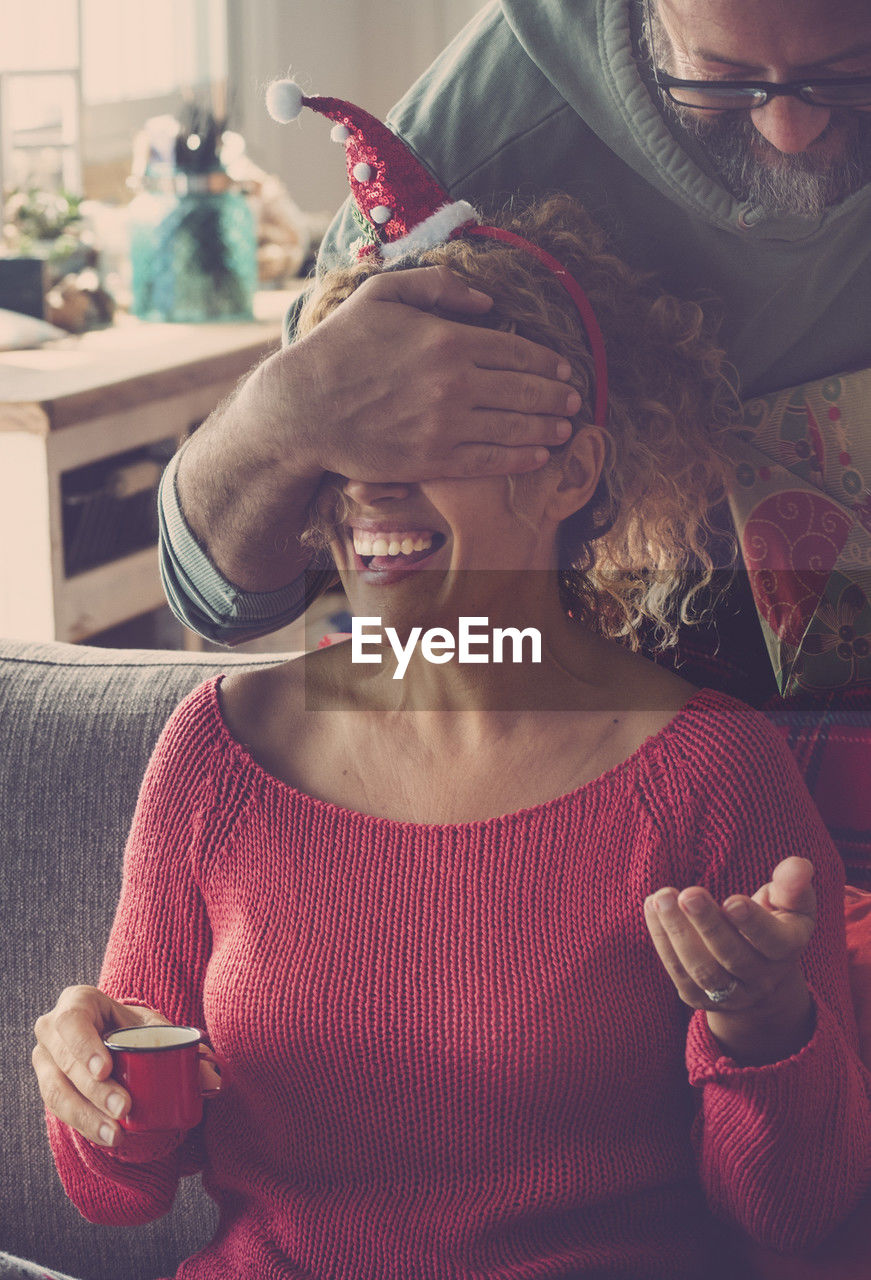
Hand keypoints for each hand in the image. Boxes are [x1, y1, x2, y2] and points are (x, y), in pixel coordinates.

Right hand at [32, 986, 219, 1147]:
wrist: (116, 1040)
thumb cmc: (136, 1029)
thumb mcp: (159, 1030)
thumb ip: (188, 1049)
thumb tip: (214, 1080)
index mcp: (78, 1002)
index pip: (72, 1021)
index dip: (84, 1047)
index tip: (105, 1070)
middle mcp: (52, 1029)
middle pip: (65, 1062)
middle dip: (94, 1091)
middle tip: (124, 1110)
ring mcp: (45, 1060)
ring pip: (57, 1092)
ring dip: (87, 1116)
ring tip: (117, 1134)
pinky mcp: (49, 1087)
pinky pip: (60, 1110)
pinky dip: (84, 1125)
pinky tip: (107, 1137)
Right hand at [284, 264, 579, 481]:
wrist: (303, 409)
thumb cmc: (340, 347)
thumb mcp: (382, 293)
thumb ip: (438, 287)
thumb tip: (487, 300)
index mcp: (447, 339)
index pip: (515, 351)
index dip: (547, 362)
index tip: (564, 369)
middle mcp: (454, 383)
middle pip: (524, 391)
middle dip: (555, 396)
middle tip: (574, 400)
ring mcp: (446, 426)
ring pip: (513, 428)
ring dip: (546, 428)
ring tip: (566, 429)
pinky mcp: (433, 460)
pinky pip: (489, 461)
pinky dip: (519, 459)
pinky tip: (538, 457)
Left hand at [644, 857, 816, 1062]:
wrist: (760, 974)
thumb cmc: (775, 922)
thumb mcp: (792, 904)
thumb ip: (793, 884)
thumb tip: (799, 866)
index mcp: (787, 950)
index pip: (773, 941)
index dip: (753, 923)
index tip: (732, 900)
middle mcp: (761, 978)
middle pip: (733, 956)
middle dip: (708, 924)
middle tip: (688, 894)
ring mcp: (730, 993)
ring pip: (702, 969)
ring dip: (678, 932)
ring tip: (662, 897)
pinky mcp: (699, 997)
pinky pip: (678, 972)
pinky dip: (662, 940)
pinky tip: (652, 908)